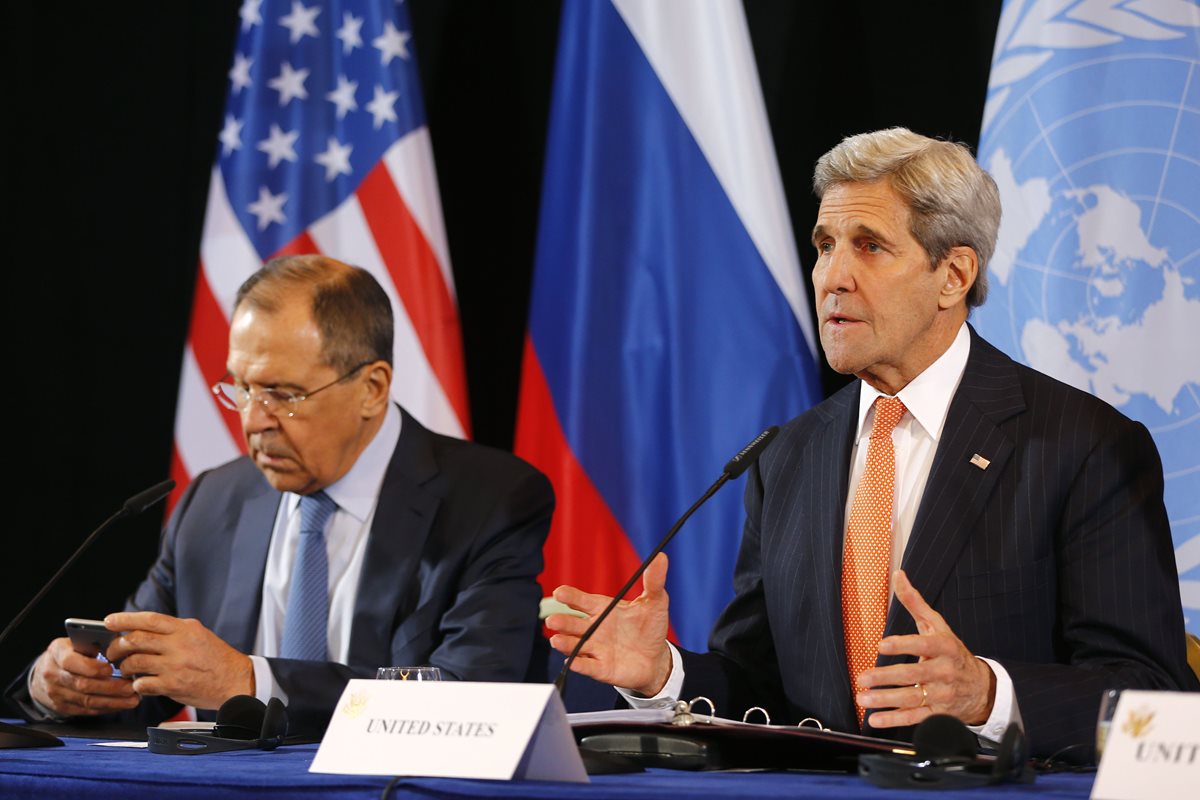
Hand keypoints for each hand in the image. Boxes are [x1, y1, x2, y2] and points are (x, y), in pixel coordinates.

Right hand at [29, 637, 139, 715]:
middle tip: (131, 687)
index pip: (71, 661)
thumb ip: (95, 642)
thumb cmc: (70, 652)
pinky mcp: (61, 707)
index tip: (111, 669)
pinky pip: (85, 710)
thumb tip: (121, 643)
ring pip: (86, 701)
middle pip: (82, 684)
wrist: (45, 671)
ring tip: (132, 699)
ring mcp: (55, 692)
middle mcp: (52, 673)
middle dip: (110, 687)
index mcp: (57, 652)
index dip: (92, 667)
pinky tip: (120, 705)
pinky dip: (105, 708)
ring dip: (112, 701)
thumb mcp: (77, 641)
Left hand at [104, 612, 254, 709]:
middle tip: (113, 651)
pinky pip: (143, 684)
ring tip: (126, 669)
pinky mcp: (173, 686)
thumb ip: (174, 631)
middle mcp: (180, 645)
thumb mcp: (198, 634)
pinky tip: (140, 684)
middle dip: (117, 646)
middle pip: (136, 640)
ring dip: (125, 667)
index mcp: (186, 629)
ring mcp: (176, 666)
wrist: (235, 680)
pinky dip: (136, 685)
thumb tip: (144, 629)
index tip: (109, 621)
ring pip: (135, 662)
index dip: (125, 619)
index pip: (150, 619)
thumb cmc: (216, 658)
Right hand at [546, 552, 672, 695]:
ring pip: (576, 646)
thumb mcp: (655, 602)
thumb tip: (661, 557)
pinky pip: (588, 667)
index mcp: (603, 609)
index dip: (570, 596)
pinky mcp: (601, 668)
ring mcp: (596, 649)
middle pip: (573, 624)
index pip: (582, 601)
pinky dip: (580, 664)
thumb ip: (654, 581)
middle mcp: (595, 629)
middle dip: (562, 622)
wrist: (656, 658)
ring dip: (565, 643)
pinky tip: (572, 662)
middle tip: (553, 620)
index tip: (560, 592)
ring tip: (556, 640)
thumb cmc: (650, 627)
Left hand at [855, 570, 995, 727]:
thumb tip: (898, 574)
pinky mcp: (939, 713)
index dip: (903, 645)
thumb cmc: (951, 651)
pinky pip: (915, 718)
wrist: (981, 687)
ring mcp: (942, 694)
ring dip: (885, 700)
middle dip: (885, 677)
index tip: (881, 645)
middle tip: (862, 677)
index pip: (923, 645)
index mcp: (944, 647)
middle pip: (913, 675)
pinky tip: (875, 719)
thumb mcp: (937, 625)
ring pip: (912, 698)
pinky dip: (894, 720)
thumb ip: (915, 602)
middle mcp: (944, 671)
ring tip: (862, 698)